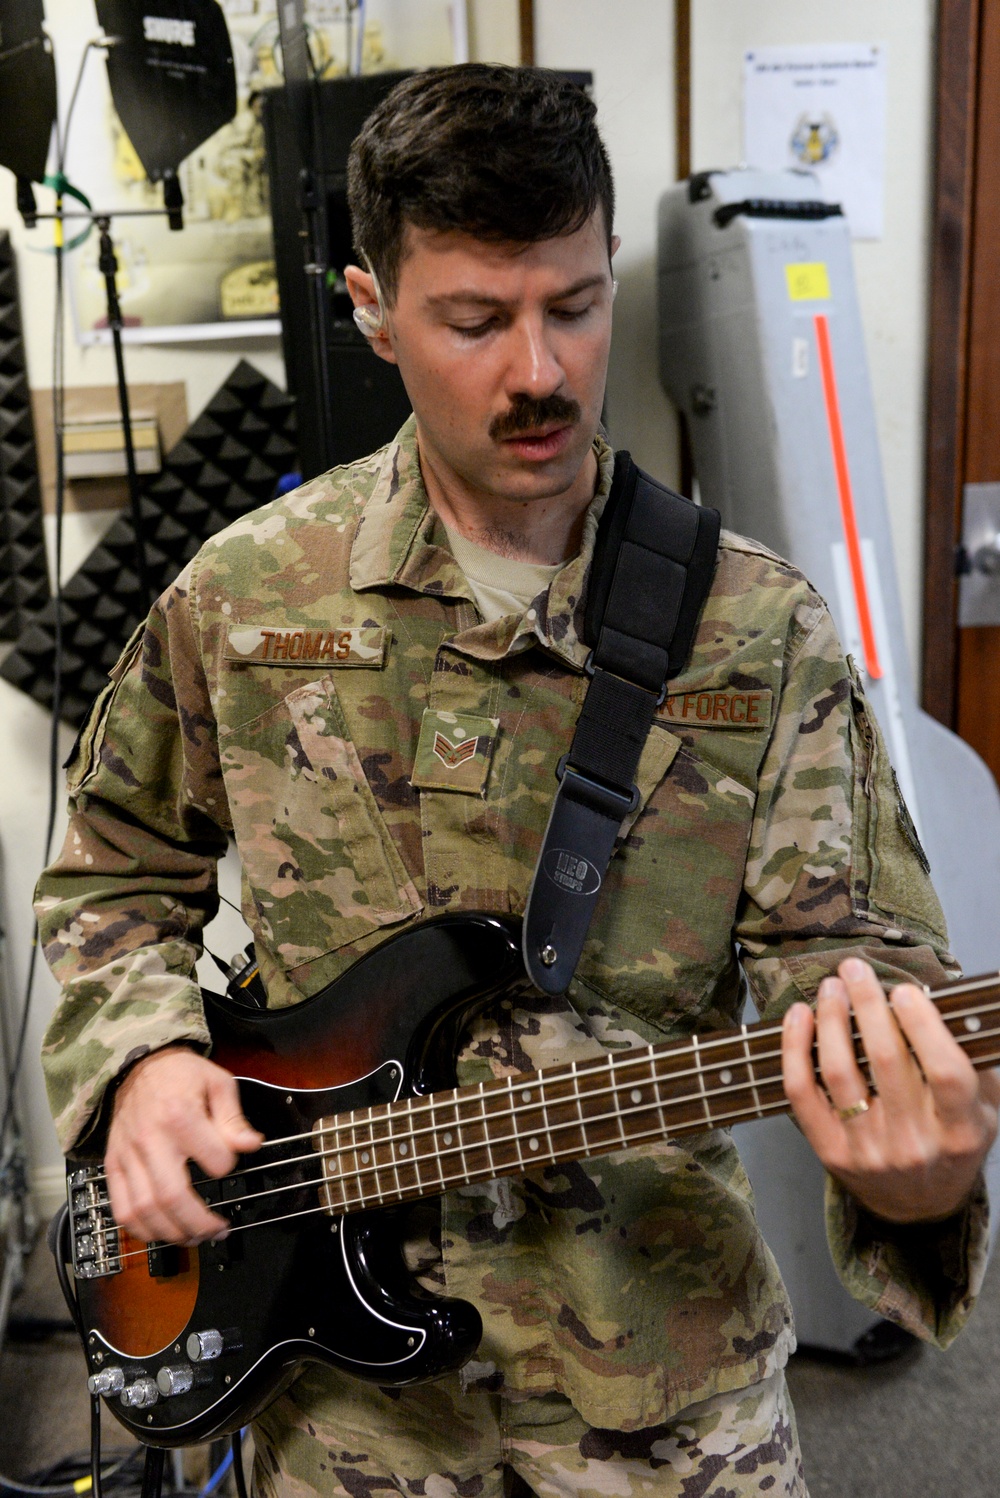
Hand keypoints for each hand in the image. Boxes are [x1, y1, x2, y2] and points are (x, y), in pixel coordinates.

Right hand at [105, 1046, 263, 1244]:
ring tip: (194, 1237)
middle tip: (218, 1230)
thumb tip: (251, 1146)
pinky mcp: (112, 1165)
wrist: (136, 1065)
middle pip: (172, 1196)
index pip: (215, 1160)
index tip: (229, 1163)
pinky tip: (162, 1232)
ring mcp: (128, 1155)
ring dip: (172, 1233)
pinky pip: (121, 1208)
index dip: (228, 1166)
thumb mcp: (218, 1083)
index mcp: (181, 1116)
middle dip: (199, 1223)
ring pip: (144, 1210)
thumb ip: (234, 1118)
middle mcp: (151, 1139)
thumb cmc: (181, 1075)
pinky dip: (140, 1229)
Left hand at [782, 957, 999, 1222]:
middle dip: (867, 1004)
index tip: (905, 990)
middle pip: (885, 1061)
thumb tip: (945, 1002)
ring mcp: (868, 1150)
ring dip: (831, 1019)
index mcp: (960, 1130)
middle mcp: (914, 1143)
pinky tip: (799, 1016)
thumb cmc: (952, 1141)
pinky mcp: (830, 1152)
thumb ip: (974, 1061)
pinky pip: (802, 1093)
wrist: (919, 1206)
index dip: (923, 1026)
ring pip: (839, 1072)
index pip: (944, 1072)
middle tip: (855, 969)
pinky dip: (795, 1049)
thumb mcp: (985, 1108)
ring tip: (831, 987)